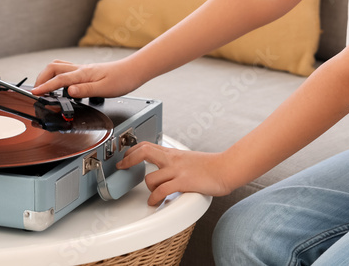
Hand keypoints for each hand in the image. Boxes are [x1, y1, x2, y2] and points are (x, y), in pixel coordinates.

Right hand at [32, 58, 141, 97]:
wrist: (133, 71)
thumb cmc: (122, 79)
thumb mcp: (104, 89)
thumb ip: (85, 90)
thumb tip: (69, 91)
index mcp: (83, 74)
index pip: (59, 80)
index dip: (45, 87)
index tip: (35, 93)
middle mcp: (81, 69)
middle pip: (53, 68)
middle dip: (41, 78)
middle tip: (36, 90)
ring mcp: (83, 69)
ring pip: (59, 67)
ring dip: (48, 75)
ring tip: (44, 87)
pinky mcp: (86, 72)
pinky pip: (67, 70)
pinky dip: (58, 76)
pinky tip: (61, 85)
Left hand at [117, 142, 233, 205]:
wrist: (226, 168)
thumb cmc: (210, 166)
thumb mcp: (188, 159)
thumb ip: (175, 162)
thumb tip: (164, 169)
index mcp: (173, 153)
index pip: (147, 145)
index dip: (132, 150)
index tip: (124, 158)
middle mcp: (172, 159)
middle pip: (144, 151)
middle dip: (129, 160)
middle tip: (122, 167)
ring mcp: (177, 170)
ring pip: (150, 178)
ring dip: (147, 189)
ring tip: (151, 196)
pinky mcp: (183, 182)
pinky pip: (162, 191)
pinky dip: (155, 199)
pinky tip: (155, 203)